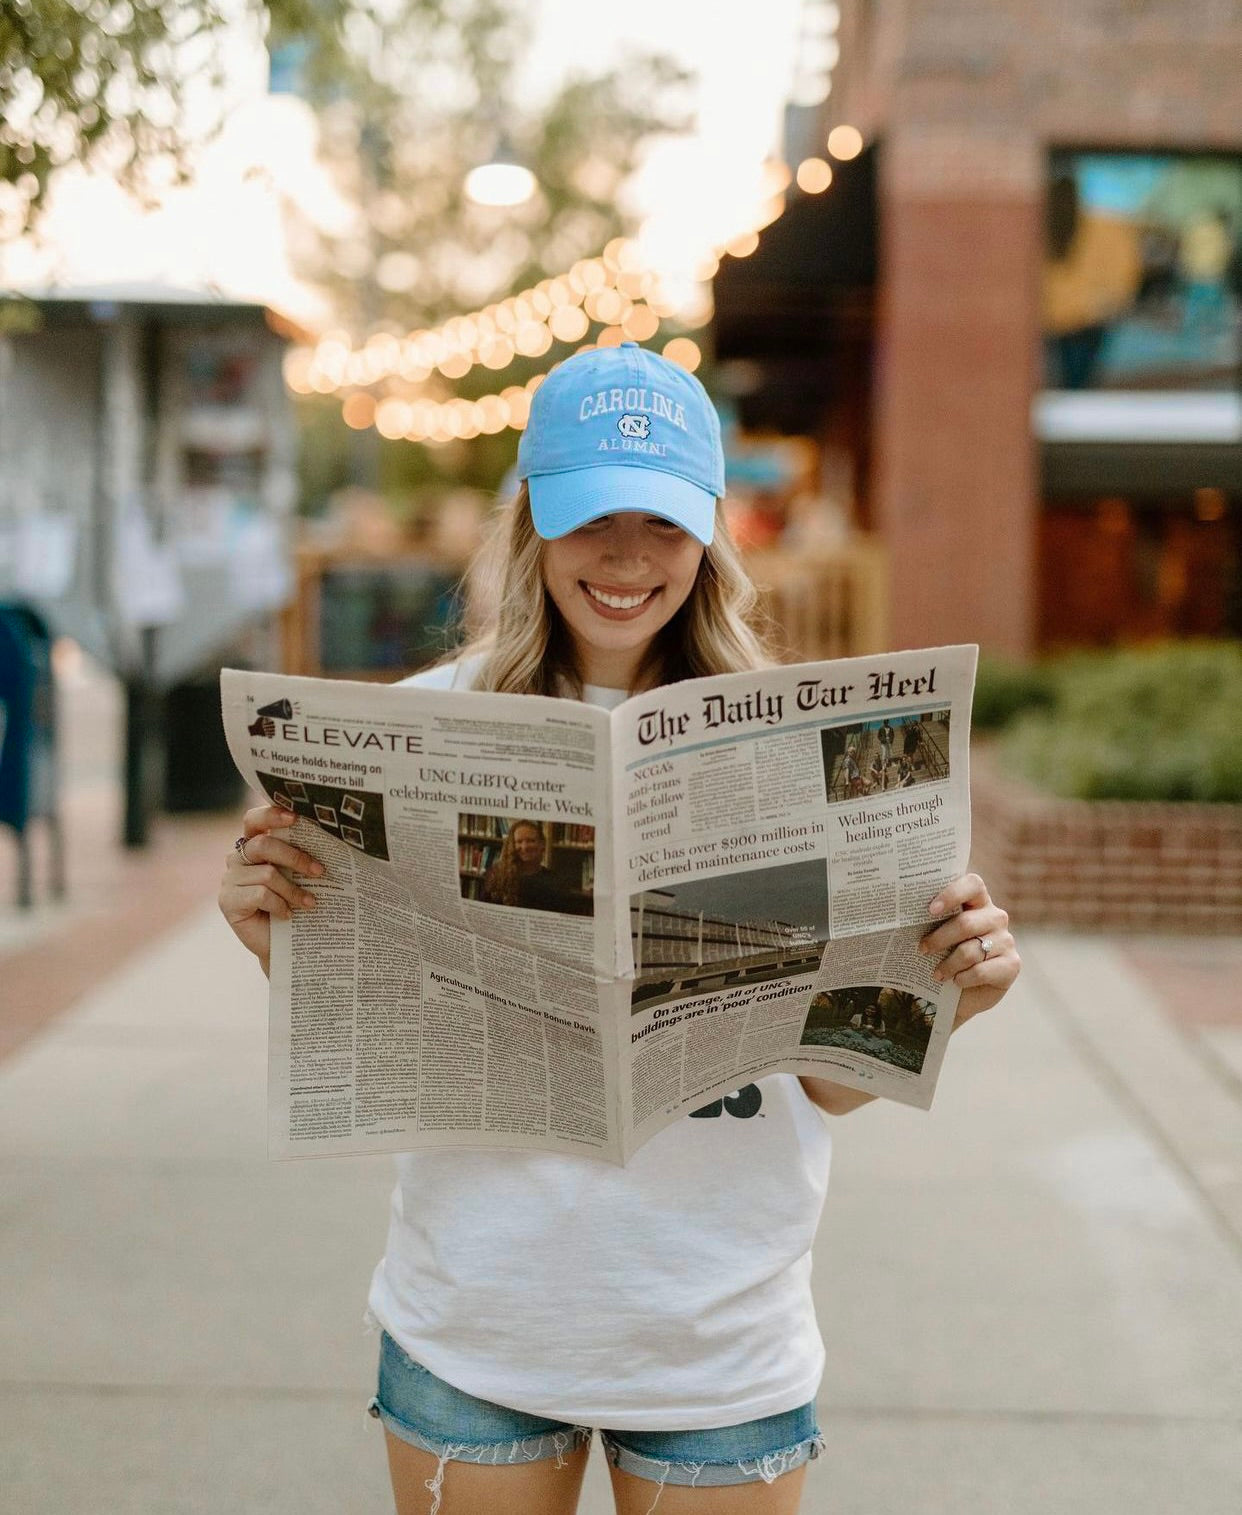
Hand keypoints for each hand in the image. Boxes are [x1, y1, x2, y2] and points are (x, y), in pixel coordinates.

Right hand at [217, 804, 324, 975]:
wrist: (284, 944)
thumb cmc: (295, 904)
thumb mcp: (299, 875)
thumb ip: (300, 854)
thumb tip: (327, 838)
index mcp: (254, 845)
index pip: (254, 820)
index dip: (270, 815)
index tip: (295, 818)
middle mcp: (238, 858)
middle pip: (263, 845)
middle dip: (295, 857)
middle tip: (319, 872)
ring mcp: (230, 879)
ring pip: (267, 874)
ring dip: (293, 890)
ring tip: (309, 903)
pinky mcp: (227, 901)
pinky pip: (260, 895)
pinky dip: (280, 905)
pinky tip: (287, 915)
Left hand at [919, 873, 1019, 1029]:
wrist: (960, 994)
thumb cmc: (943, 957)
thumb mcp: (935, 935)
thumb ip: (928, 920)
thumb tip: (898, 912)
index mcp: (977, 902)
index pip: (972, 884)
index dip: (952, 893)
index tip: (930, 909)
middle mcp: (995, 917)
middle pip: (966, 923)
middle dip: (940, 938)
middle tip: (922, 949)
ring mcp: (1006, 940)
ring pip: (972, 950)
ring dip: (949, 964)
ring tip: (936, 974)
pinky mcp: (1012, 964)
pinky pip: (982, 970)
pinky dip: (964, 978)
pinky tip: (956, 981)